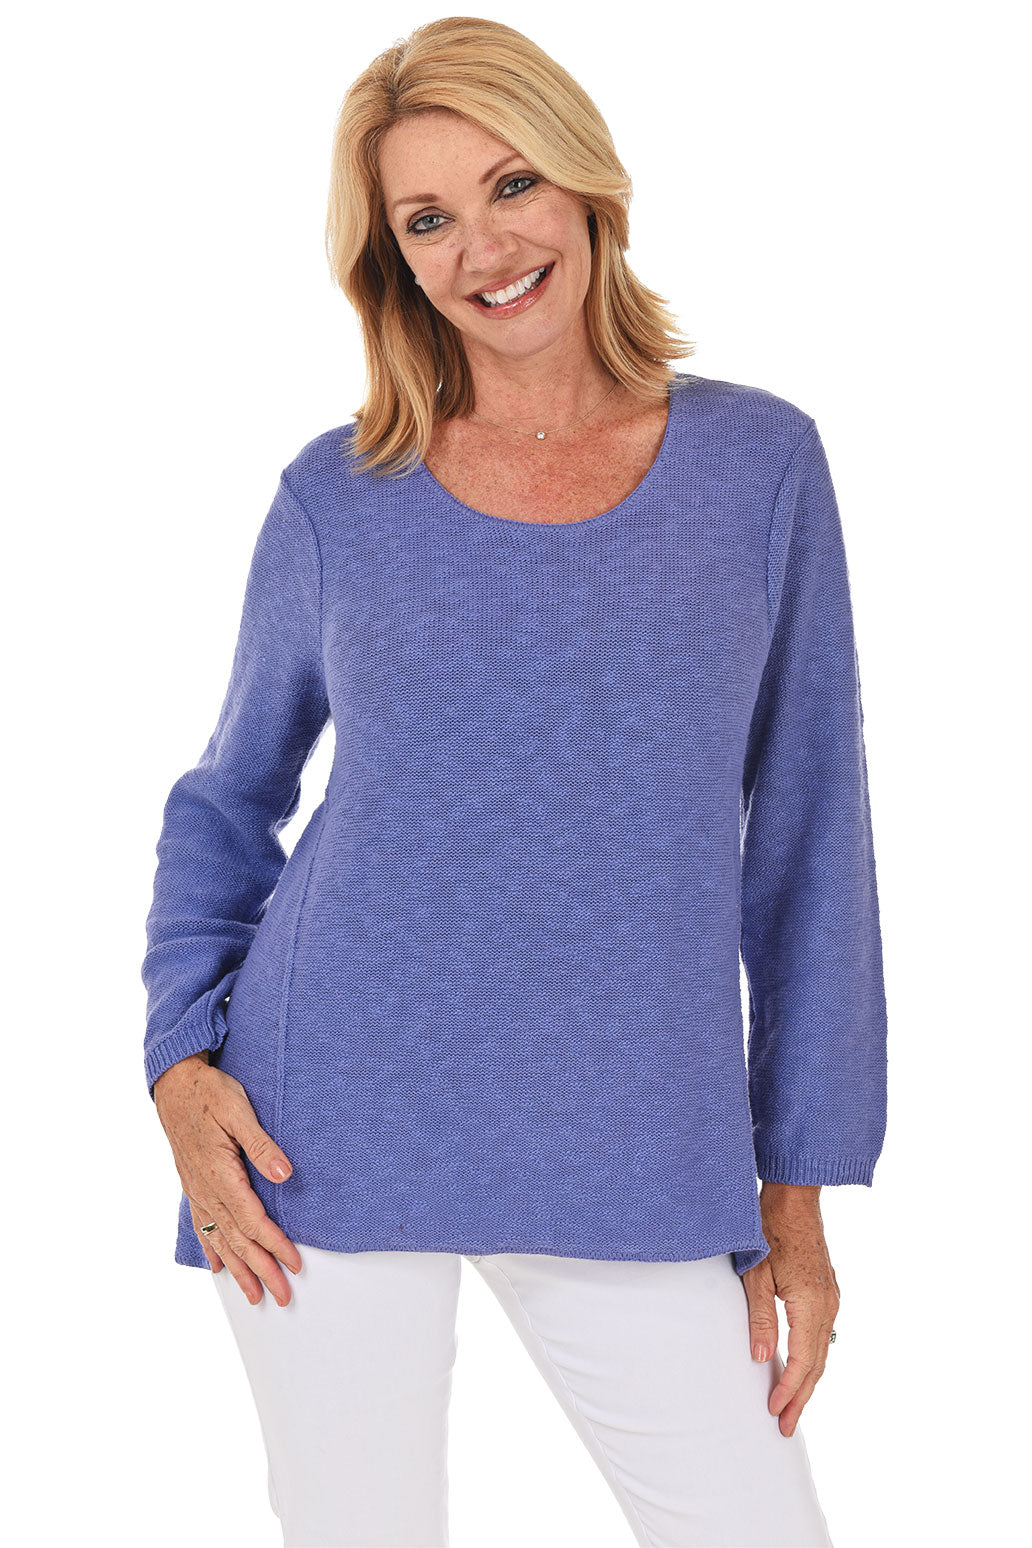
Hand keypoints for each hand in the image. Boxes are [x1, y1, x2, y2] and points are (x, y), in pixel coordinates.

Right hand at [153, 1050, 302, 1306]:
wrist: (173, 1084)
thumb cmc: (208, 1093)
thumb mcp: (238, 1110)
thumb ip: (261, 1145)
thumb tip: (285, 1175)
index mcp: (220, 1173)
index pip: (252, 1220)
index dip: (274, 1245)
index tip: (293, 1264)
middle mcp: (206, 1188)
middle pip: (238, 1239)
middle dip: (261, 1270)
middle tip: (281, 1296)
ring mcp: (197, 1189)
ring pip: (220, 1239)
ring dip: (239, 1268)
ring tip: (253, 1294)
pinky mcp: (193, 1184)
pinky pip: (202, 1225)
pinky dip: (211, 1249)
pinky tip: (218, 1266)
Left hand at [741, 1183, 839, 1436]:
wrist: (794, 1197)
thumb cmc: (769, 1229)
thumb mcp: (757, 1274)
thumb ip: (760, 1317)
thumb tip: (761, 1358)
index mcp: (811, 1303)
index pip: (803, 1360)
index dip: (789, 1389)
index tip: (774, 1412)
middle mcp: (828, 1305)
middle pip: (817, 1364)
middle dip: (801, 1398)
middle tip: (785, 1427)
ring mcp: (831, 1298)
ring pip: (822, 1352)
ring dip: (808, 1382)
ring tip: (792, 1407)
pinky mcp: (826, 1292)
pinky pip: (822, 1336)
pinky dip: (812, 1359)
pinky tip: (800, 1368)